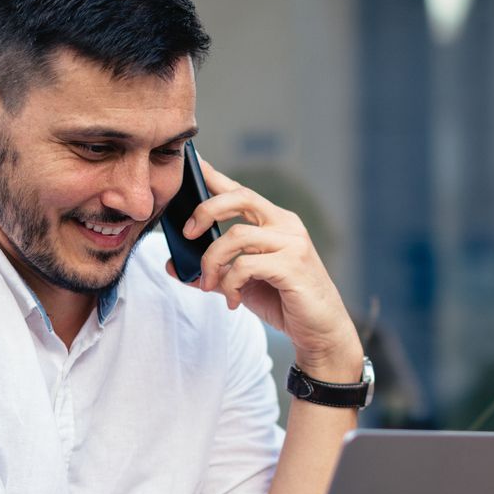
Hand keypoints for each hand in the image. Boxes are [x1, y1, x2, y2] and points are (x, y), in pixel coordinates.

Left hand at [168, 158, 364, 380]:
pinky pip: (246, 265)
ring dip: (212, 262)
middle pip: (240, 197)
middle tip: (186, 234)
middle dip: (206, 210)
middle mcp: (286, 225)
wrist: (320, 331)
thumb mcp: (242, 283)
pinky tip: (233, 300)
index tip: (192, 162)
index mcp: (275, 221)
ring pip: (236, 235)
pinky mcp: (293, 266)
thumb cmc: (284, 301)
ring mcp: (292, 243)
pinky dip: (230, 283)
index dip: (214, 175)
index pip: (240, 191)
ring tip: (209, 285)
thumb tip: (173, 265)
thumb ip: (213, 270)